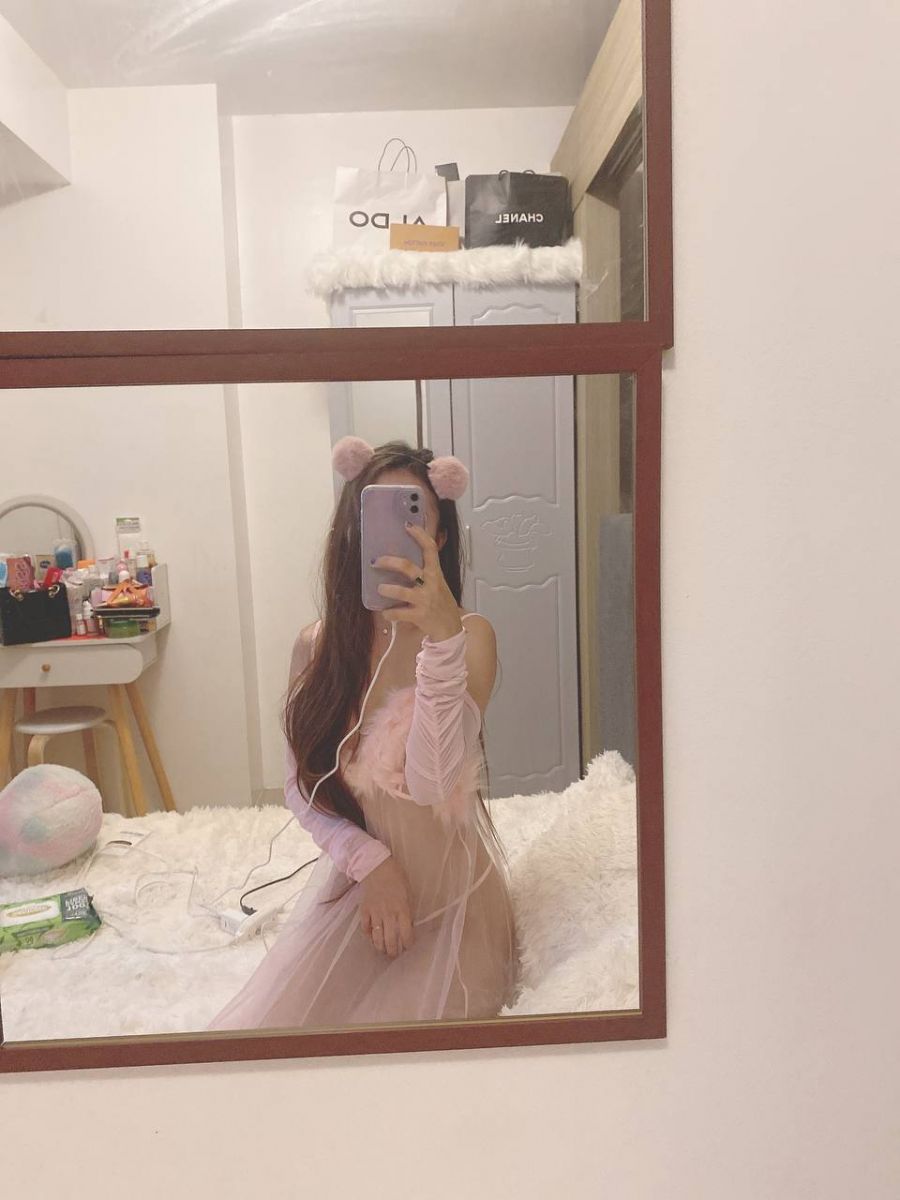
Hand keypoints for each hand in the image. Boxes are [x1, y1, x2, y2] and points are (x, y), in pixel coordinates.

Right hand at [358, 857, 414, 957]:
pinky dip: (368, 935)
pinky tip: (372, 937)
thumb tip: (408, 926)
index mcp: (402, 910)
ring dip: (380, 947)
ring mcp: (375, 913)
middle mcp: (389, 914)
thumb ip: (408, 911)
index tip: (408, 947)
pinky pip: (365, 928)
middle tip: (394, 954)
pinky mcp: (364, 910)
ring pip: (377, 938)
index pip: (406, 934)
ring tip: (383, 950)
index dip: (408, 944)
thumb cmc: (397, 878)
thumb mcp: (408, 893)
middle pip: (390, 940)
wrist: (377, 866)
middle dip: (393, 952)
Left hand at [375, 523, 463, 641]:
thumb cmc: (442, 604)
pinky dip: (389, 613)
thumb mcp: (439, 584)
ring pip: (401, 591)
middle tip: (376, 561)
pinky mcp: (419, 616)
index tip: (407, 526)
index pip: (430, 549)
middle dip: (389, 562)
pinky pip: (398, 613)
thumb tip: (406, 559)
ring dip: (386, 589)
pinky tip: (385, 612)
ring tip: (379, 589)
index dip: (420, 535)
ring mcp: (424, 600)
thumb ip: (427, 572)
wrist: (450, 629)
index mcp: (436, 574)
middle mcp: (431, 584)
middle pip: (408, 567)